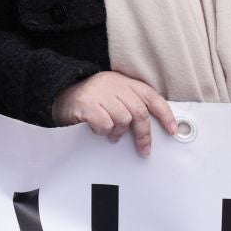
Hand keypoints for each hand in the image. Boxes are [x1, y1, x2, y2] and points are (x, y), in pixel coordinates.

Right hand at [52, 71, 179, 156]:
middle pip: (139, 111)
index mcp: (123, 81)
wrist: (58, 95)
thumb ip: (130, 104)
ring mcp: (99, 93)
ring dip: (118, 132)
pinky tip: (98, 129)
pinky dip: (104, 131)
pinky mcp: (87, 104)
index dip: (164, 114)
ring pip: (123, 119)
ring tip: (111, 134)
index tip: (172, 130)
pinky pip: (105, 124)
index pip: (150, 96)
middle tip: (144, 149)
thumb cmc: (89, 100)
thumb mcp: (112, 96)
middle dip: (144, 134)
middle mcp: (113, 84)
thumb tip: (151, 126)